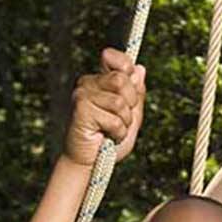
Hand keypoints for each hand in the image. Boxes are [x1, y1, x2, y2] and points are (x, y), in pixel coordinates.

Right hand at [65, 48, 145, 166]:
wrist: (90, 163)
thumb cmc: (110, 139)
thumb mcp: (131, 116)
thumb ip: (136, 94)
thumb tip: (140, 69)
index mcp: (100, 81)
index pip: (114, 58)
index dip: (126, 67)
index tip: (130, 84)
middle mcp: (88, 84)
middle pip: (122, 80)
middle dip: (131, 104)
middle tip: (121, 119)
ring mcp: (82, 95)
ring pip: (119, 101)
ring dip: (124, 122)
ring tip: (113, 130)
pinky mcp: (81, 110)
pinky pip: (114, 119)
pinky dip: (117, 132)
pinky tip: (107, 137)